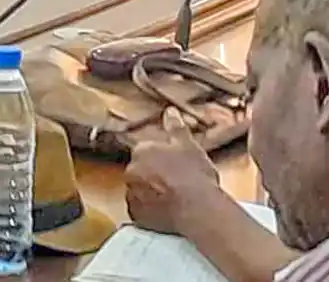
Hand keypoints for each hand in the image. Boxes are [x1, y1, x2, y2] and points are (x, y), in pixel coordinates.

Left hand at [125, 108, 220, 234]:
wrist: (198, 209)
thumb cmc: (194, 174)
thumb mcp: (189, 145)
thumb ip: (175, 127)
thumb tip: (169, 111)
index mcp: (141, 151)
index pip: (145, 150)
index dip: (161, 157)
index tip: (174, 165)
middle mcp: (131, 171)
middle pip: (140, 169)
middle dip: (153, 173)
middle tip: (175, 180)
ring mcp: (132, 195)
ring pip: (139, 189)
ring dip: (150, 191)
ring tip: (173, 196)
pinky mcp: (136, 216)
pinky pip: (140, 209)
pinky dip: (149, 209)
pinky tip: (166, 209)